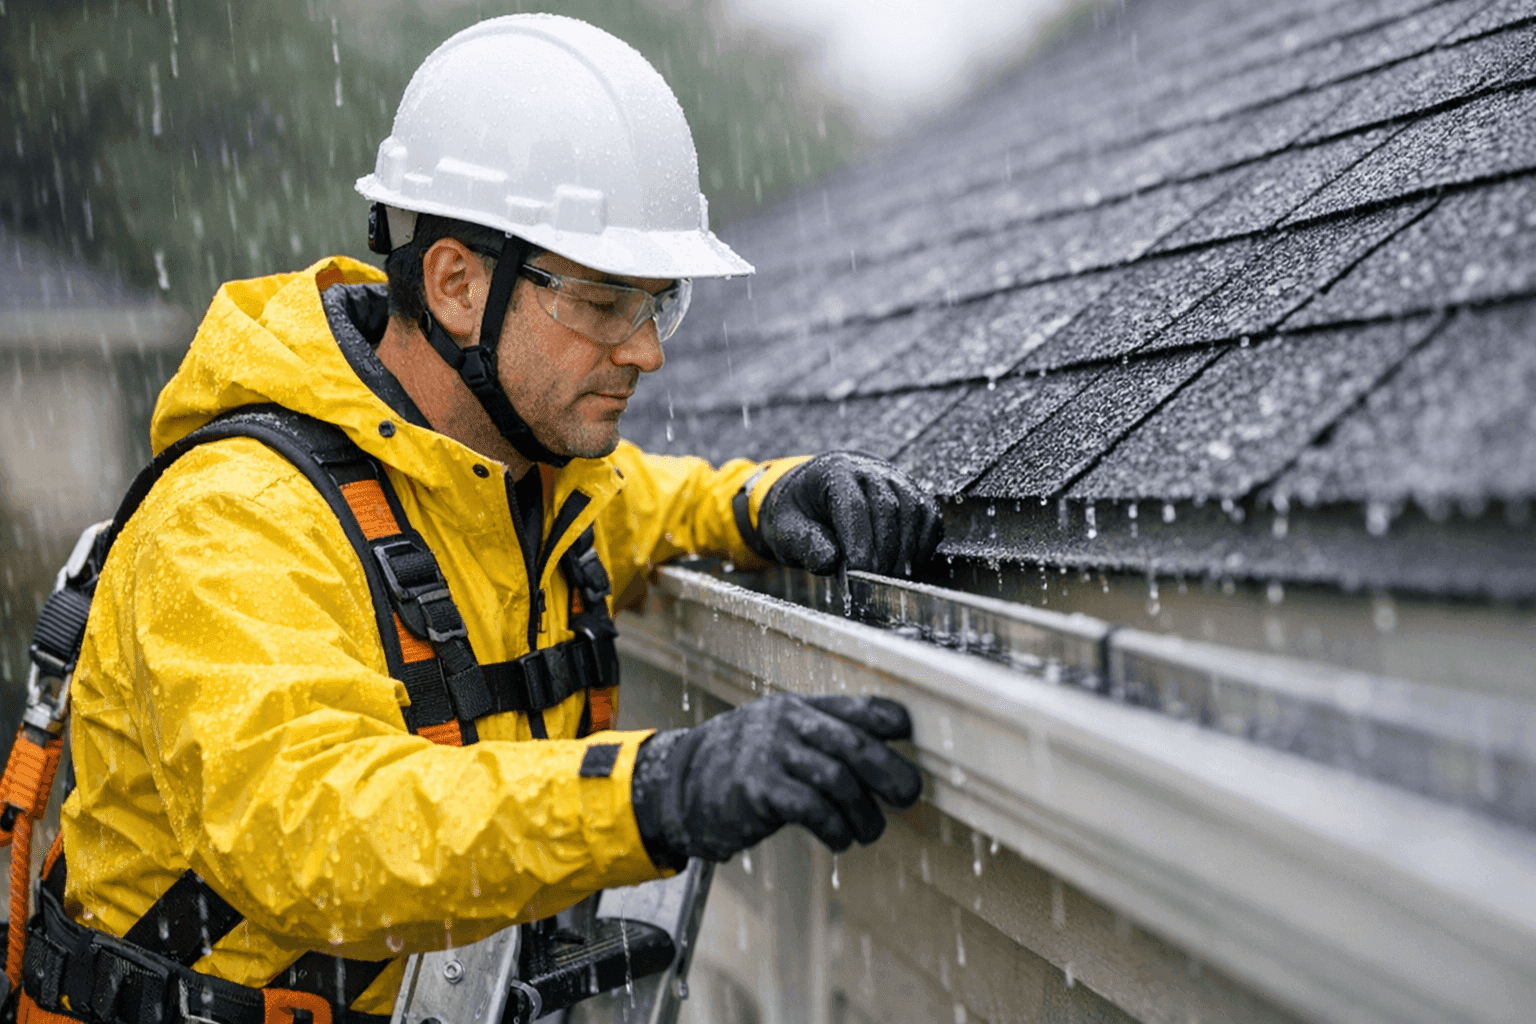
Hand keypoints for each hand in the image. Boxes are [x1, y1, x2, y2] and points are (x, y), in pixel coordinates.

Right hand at [631, 694, 921, 867]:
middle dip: (890, 772)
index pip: (855, 706)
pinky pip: (813, 809)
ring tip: (868, 832)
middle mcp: (786, 723)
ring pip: (838, 780)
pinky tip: (839, 840)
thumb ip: (823, 741)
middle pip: (855, 744)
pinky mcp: (758, 789)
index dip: (890, 720)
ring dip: (864, 814)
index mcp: (798, 708)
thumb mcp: (780, 738)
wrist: (680, 785)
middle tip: (907, 795)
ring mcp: (770, 754)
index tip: (909, 736)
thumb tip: (883, 759)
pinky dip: (835, 829)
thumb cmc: (742, 765)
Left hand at [757, 452, 942, 574]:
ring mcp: (897, 479)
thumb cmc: (800, 513)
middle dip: (883, 552)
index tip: (858, 573)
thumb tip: (831, 560)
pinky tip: (906, 566)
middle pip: (889, 508)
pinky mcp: (914, 495)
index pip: (854, 505)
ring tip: (888, 579)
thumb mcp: (786, 528)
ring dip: (905, 551)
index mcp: (836, 471)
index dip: (859, 542)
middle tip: (873, 583)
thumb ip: (803, 543)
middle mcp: (871, 469)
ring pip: (914, 512)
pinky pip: (929, 517)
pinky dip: (923, 545)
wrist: (815, 493)